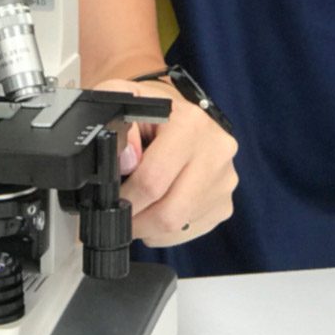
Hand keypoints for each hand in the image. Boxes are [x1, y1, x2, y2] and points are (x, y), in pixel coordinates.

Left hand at [94, 79, 237, 246]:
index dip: (125, 198)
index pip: (153, 179)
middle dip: (136, 221)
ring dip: (149, 228)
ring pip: (178, 225)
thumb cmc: (150, 112)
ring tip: (137, 210)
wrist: (180, 116)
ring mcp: (224, 180)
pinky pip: (190, 230)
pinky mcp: (224, 202)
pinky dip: (167, 231)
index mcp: (189, 124)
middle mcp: (215, 151)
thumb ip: (116, 124)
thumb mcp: (125, 102)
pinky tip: (157, 210)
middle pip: (169, 212)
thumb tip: (127, 159)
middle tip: (119, 215)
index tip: (110, 200)